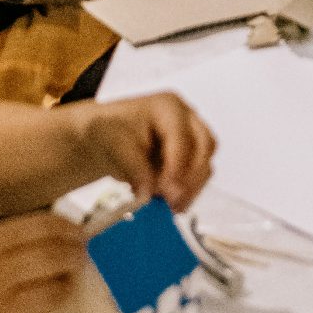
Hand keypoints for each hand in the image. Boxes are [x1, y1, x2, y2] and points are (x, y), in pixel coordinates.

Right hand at [0, 212, 82, 312]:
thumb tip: (48, 232)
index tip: (79, 232)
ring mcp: (4, 310)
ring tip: (68, 283)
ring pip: (57, 292)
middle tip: (81, 256)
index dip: (69, 227)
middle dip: (77, 255)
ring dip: (68, 285)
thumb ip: (3, 240)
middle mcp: (1, 272)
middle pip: (58, 257)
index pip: (44, 226)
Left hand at [70, 93, 215, 213]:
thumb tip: (149, 191)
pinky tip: (172, 203)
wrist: (107, 134)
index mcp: (168, 107)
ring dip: (192, 187)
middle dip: (191, 177)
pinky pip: (199, 175)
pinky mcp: (190, 155)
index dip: (177, 166)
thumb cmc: (112, 130)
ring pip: (205, 162)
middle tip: (173, 200)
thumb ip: (135, 168)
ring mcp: (191, 136)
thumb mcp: (117, 145)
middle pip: (205, 146)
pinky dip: (189, 190)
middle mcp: (186, 118)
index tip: (167, 191)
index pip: (182, 138)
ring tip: (171, 206)